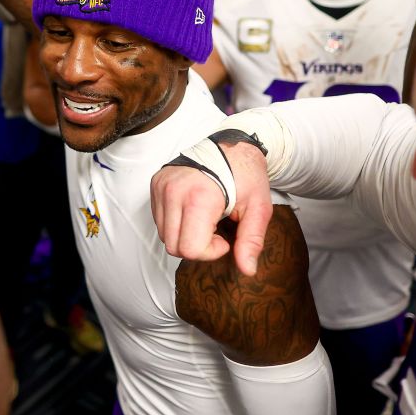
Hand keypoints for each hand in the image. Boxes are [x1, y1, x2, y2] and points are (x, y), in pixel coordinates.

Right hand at [151, 142, 271, 274]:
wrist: (232, 144)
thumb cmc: (247, 174)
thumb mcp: (259, 208)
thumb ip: (252, 240)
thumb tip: (248, 270)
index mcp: (199, 197)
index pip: (189, 248)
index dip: (210, 252)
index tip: (224, 237)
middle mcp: (174, 191)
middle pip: (173, 246)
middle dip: (196, 246)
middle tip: (215, 229)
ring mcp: (161, 186)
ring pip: (164, 235)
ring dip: (185, 235)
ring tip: (205, 218)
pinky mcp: (156, 184)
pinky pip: (159, 220)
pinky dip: (176, 223)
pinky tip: (193, 210)